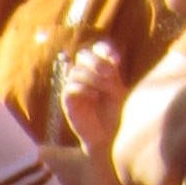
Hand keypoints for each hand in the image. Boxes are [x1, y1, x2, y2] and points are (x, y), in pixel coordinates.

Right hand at [58, 39, 128, 154]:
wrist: (107, 136)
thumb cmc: (115, 112)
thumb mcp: (118, 89)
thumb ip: (112, 73)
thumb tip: (110, 60)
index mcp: (99, 69)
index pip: (97, 48)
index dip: (105, 49)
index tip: (118, 61)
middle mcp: (85, 75)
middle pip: (83, 55)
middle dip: (97, 62)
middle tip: (110, 74)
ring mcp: (74, 87)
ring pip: (76, 71)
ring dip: (93, 78)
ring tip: (105, 90)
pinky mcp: (67, 101)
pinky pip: (70, 87)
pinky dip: (84, 89)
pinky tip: (95, 97)